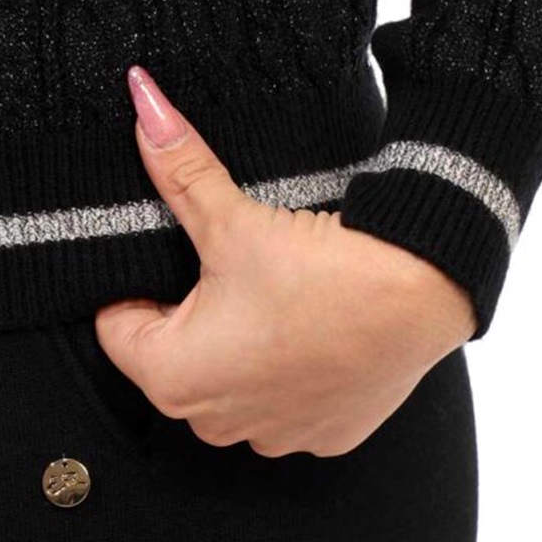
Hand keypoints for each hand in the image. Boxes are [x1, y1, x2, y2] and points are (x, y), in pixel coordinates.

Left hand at [93, 66, 477, 458]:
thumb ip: (178, 170)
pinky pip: (284, 405)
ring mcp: (272, 436)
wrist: (425, 292)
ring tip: (274, 300)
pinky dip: (291, 373)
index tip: (169, 261)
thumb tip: (143, 105)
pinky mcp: (322, 436)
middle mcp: (214, 423)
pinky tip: (314, 333)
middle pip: (173, 360)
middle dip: (189, 318)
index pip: (116, 330)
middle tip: (229, 272)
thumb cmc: (322, 271)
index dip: (135, 287)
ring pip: (229, 385)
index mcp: (173, 378)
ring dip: (239, 350)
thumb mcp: (232, 219)